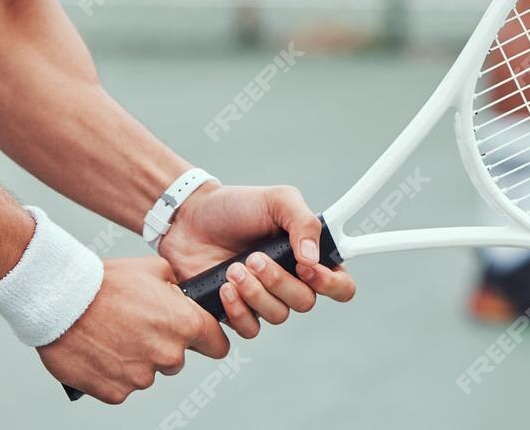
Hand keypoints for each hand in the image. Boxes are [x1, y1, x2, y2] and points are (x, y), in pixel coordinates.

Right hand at [37, 256, 226, 404]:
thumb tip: (184, 300)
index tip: (200, 338)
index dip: (209, 340)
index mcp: (184, 324)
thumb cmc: (106, 282)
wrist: (62, 302)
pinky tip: (102, 351)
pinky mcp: (115, 392)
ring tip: (114, 334)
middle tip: (137, 325)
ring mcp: (141, 377)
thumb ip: (178, 289)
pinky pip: (122, 385)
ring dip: (137, 359)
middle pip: (178, 359)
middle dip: (163, 345)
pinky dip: (114, 372)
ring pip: (149, 372)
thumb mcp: (155, 269)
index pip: (217, 345)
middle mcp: (168, 355)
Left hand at [156, 183, 355, 339]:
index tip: (306, 267)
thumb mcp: (277, 200)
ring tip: (233, 268)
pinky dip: (238, 311)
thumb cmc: (236, 206)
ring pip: (278, 316)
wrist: (189, 219)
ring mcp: (265, 298)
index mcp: (309, 255)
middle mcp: (291, 281)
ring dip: (255, 293)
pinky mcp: (237, 312)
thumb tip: (313, 259)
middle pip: (306, 302)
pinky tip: (224, 287)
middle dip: (279, 282)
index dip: (331, 283)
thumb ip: (303, 222)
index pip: (340, 284)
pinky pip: (250, 328)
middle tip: (254, 258)